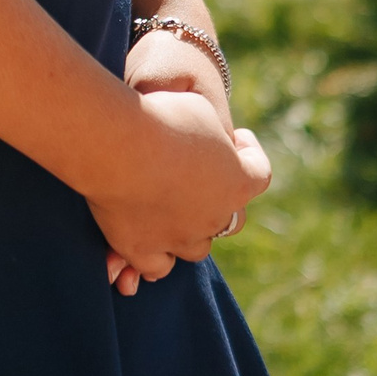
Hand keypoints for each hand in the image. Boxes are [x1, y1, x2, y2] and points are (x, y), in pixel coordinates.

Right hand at [89, 86, 269, 298]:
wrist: (116, 144)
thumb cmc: (162, 118)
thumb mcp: (200, 108)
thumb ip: (211, 132)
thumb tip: (205, 142)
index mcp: (237, 183)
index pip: (260, 173)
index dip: (250, 153)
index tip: (235, 138)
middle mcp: (215, 218)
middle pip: (231, 218)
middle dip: (220, 197)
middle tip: (199, 174)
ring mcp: (179, 238)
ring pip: (197, 248)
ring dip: (191, 230)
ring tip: (173, 208)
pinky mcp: (142, 249)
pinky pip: (158, 267)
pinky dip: (157, 257)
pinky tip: (150, 241)